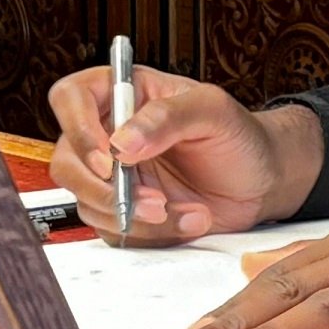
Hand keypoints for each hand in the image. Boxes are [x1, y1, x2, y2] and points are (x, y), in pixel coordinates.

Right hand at [46, 64, 323, 245]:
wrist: (261, 180)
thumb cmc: (239, 135)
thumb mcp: (213, 111)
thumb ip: (167, 118)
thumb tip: (122, 142)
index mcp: (123, 94)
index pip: (70, 99)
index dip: (79, 130)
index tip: (111, 159)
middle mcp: (109, 134)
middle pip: (67, 161)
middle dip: (106, 189)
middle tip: (151, 200)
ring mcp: (113, 177)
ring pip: (89, 203)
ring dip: (136, 215)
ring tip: (186, 209)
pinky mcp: (124, 212)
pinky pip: (115, 230)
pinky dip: (153, 233)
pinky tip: (190, 219)